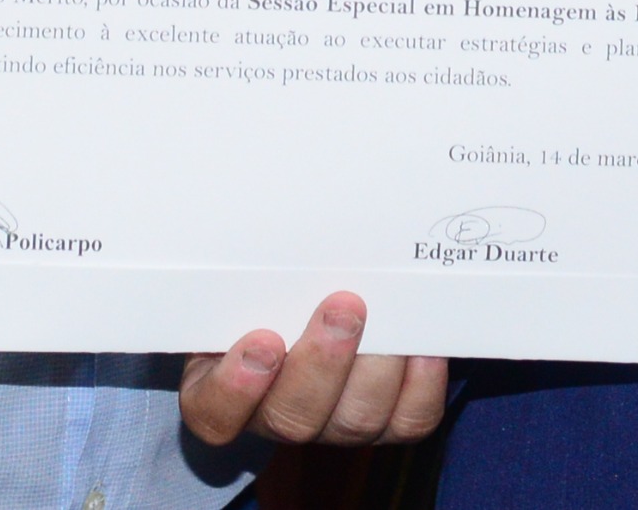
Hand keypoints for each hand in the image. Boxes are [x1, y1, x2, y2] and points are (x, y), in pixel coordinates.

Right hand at [178, 296, 447, 450]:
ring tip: (383, 313)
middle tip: (343, 306)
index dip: (236, 389)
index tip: (262, 341)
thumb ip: (236, 269)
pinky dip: (421, 384)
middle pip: (293, 418)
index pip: (213, 414)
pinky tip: (424, 344)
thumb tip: (245, 213)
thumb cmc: (253, 288)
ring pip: (354, 421)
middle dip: (322, 364)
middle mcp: (274, 416)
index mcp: (219, 388)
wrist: (298, 296)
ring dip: (375, 369)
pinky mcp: (384, 421)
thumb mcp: (230, 280)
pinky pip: (408, 419)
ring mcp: (331, 424)